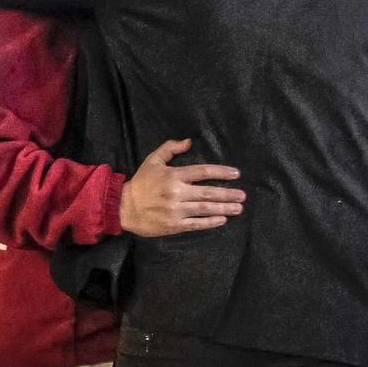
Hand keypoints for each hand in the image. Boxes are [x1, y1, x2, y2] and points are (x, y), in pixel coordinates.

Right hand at [119, 139, 244, 236]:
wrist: (124, 207)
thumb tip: (189, 142)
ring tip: (238, 208)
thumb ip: (170, 149)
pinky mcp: (174, 225)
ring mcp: (176, 210)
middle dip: (227, 193)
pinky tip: (222, 219)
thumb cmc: (141, 183)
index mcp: (174, 176)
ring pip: (205, 209)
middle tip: (242, 195)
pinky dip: (210, 222)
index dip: (221, 172)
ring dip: (224, 208)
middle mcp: (177, 192)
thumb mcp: (153, 160)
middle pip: (208, 192)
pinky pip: (196, 224)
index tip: (235, 174)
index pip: (202, 172)